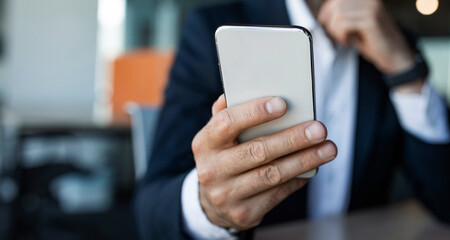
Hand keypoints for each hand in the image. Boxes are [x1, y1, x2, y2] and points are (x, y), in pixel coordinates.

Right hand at [192, 95, 336, 229]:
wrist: (212, 202)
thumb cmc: (223, 157)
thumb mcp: (217, 137)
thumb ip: (227, 115)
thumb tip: (237, 92)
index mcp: (205, 143)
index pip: (227, 123)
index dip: (254, 112)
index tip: (283, 104)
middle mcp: (212, 170)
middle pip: (257, 151)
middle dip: (292, 139)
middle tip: (319, 128)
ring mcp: (226, 194)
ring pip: (272, 174)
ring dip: (304, 160)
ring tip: (328, 149)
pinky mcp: (244, 213)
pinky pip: (278, 193)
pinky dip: (298, 178)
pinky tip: (314, 167)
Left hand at [318, 0, 414, 74]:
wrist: (394, 54)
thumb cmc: (373, 40)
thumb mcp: (354, 24)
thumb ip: (342, 15)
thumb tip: (322, 15)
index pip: (336, 0)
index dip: (326, 12)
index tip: (325, 24)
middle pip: (336, 5)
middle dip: (331, 23)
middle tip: (337, 36)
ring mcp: (371, 7)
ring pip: (338, 15)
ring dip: (336, 31)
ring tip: (345, 39)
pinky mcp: (371, 19)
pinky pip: (344, 24)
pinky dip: (341, 35)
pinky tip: (349, 41)